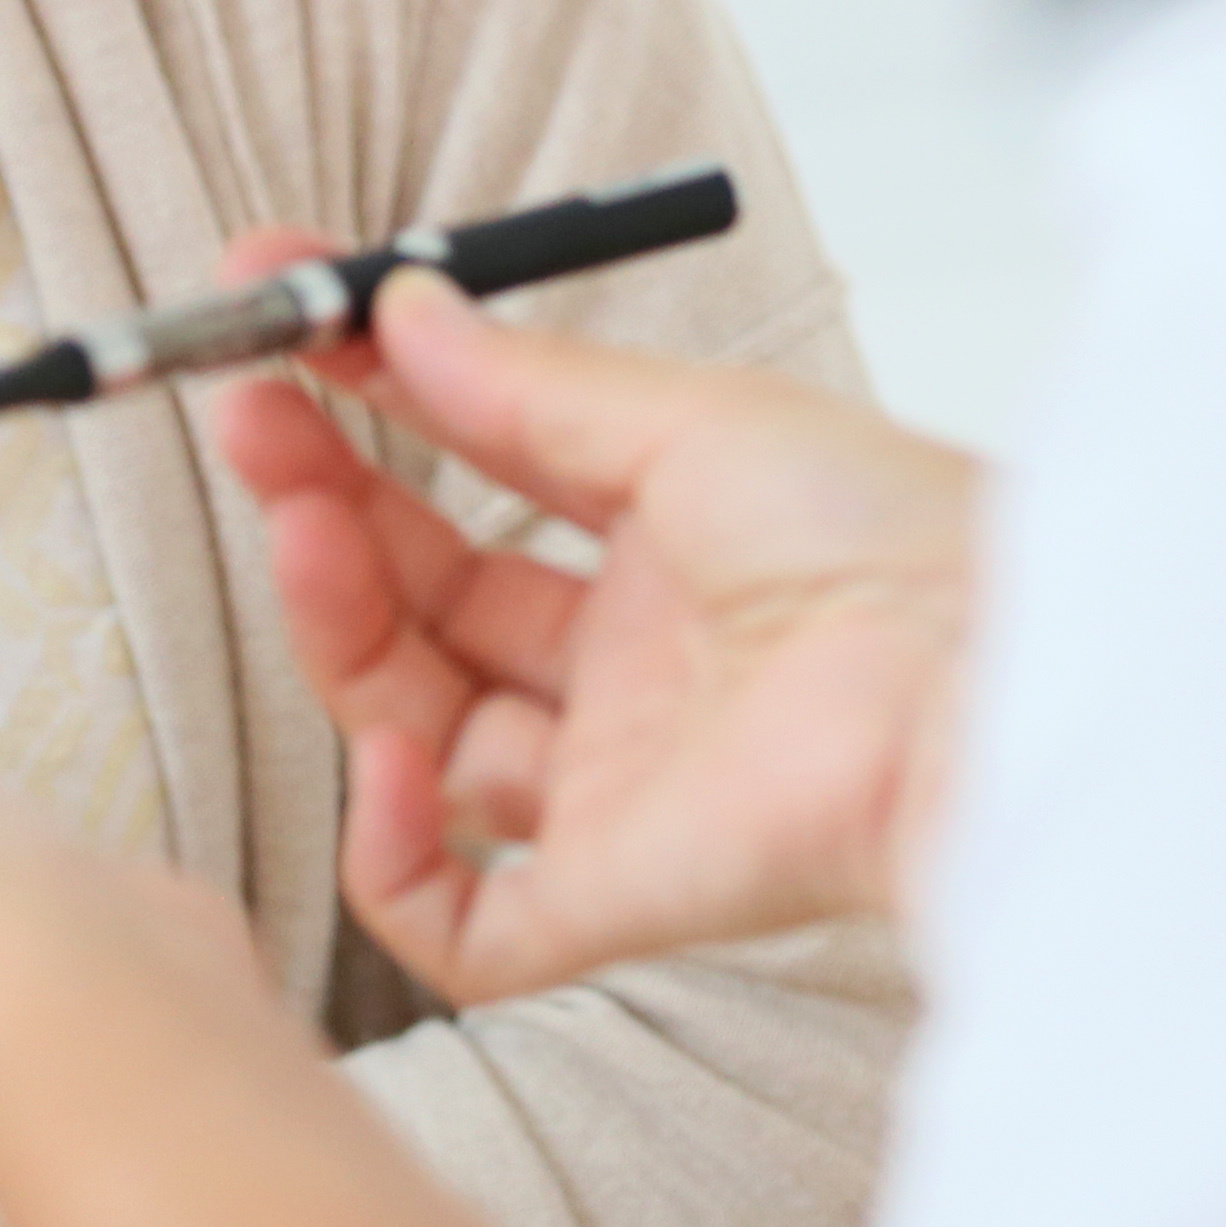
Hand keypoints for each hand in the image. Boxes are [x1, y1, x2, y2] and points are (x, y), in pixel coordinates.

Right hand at [211, 242, 982, 1002]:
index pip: (472, 490)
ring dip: (339, 634)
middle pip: (427, 610)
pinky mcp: (610, 899)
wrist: (974, 673)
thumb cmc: (886, 535)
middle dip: (329, 511)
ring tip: (304, 528)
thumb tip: (398, 308)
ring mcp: (613, 792)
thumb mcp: (688, 419)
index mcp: (663, 558)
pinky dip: (390, 849)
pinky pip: (455, 918)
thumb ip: (526, 387)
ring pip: (418, 738)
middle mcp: (629, 679)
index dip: (372, 418)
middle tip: (251, 419)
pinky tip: (383, 751)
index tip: (283, 335)